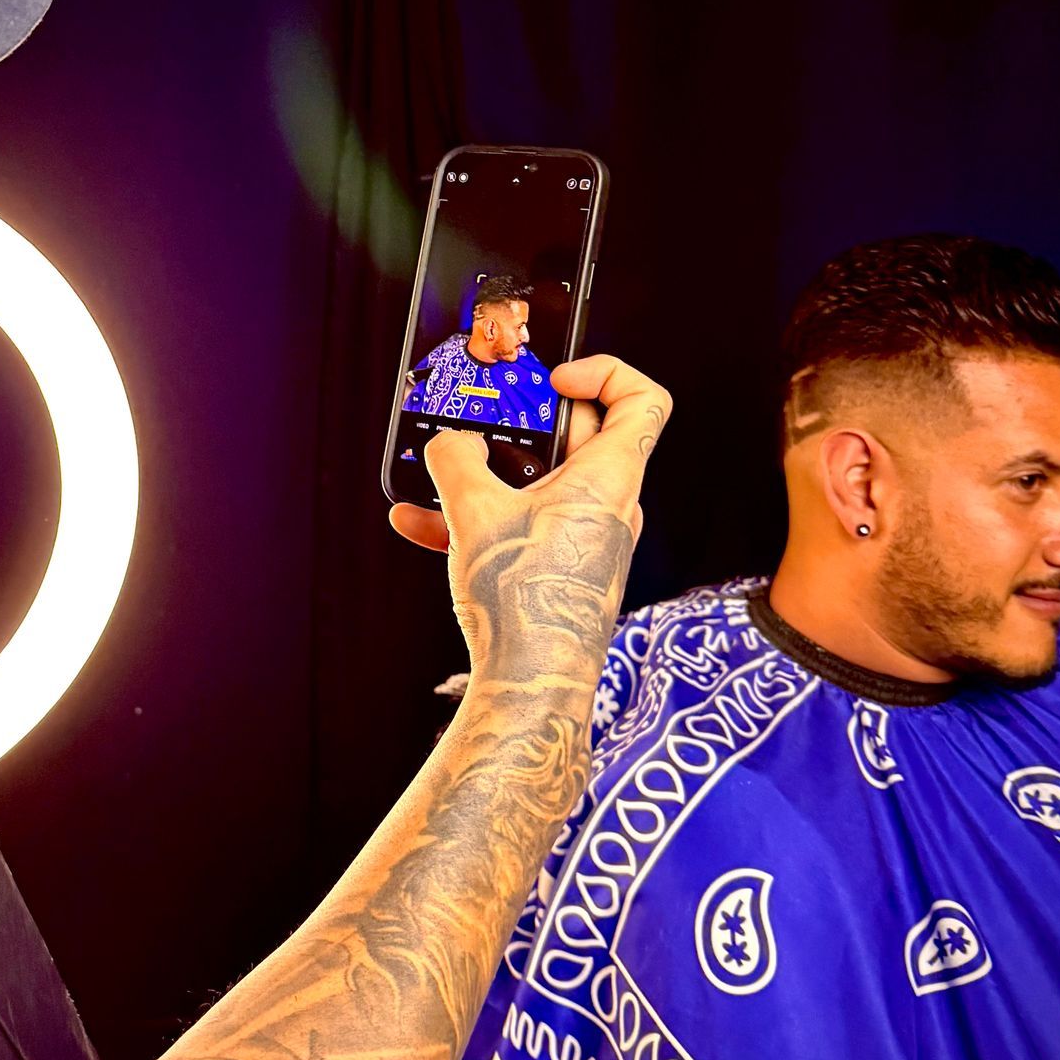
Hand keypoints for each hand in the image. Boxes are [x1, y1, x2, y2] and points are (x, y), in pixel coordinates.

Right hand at [391, 354, 670, 691]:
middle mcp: (608, 506)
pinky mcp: (561, 571)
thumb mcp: (475, 511)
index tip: (553, 379)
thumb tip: (451, 444)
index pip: (643, 400)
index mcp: (609, 478)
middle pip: (579, 437)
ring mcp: (586, 541)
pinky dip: (477, 521)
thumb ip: (456, 459)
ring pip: (539, 486)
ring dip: (487, 475)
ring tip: (437, 473)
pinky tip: (416, 525)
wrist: (531, 689)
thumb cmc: (522, 598)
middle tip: (486, 414)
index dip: (604, 371)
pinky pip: (520, 528)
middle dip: (523, 422)